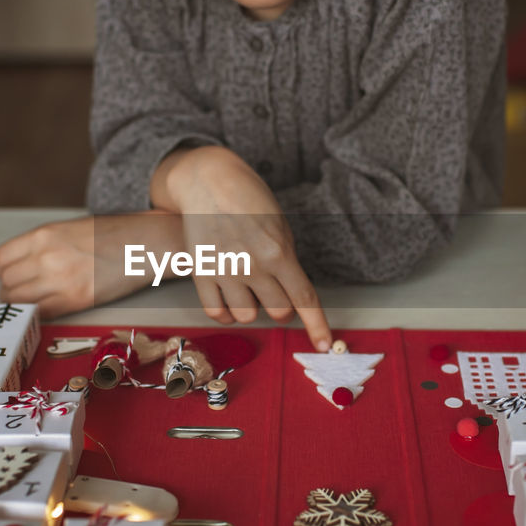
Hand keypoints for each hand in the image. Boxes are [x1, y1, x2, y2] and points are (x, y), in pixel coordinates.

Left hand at [0, 212, 183, 317]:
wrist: (146, 243)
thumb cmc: (114, 234)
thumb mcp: (70, 228)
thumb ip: (44, 244)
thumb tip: (24, 264)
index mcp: (44, 235)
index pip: (1, 260)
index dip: (5, 270)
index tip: (14, 274)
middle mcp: (46, 257)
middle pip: (7, 283)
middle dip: (13, 288)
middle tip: (26, 290)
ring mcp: (60, 280)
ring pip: (19, 301)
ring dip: (24, 304)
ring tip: (38, 300)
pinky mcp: (76, 300)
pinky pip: (41, 313)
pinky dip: (40, 314)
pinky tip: (50, 308)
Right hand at [152, 146, 332, 350]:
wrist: (206, 180)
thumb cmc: (247, 198)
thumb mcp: (279, 225)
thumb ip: (286, 259)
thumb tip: (291, 293)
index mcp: (279, 252)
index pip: (304, 299)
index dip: (317, 325)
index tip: (325, 345)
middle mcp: (253, 266)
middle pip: (278, 312)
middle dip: (282, 307)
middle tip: (274, 290)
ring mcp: (225, 272)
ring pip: (247, 316)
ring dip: (252, 308)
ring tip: (247, 288)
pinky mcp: (201, 273)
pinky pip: (216, 313)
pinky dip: (226, 313)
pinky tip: (229, 300)